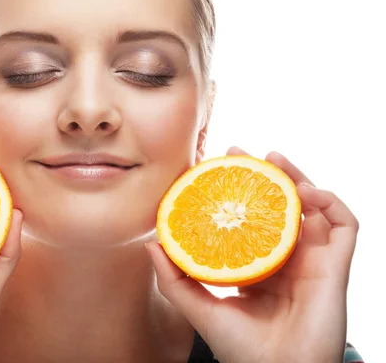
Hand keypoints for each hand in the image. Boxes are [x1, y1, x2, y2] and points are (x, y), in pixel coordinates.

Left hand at [147, 148, 358, 362]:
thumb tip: (151, 243)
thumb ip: (173, 278)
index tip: (217, 169)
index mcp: (258, 266)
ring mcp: (313, 261)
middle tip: (242, 152)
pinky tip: (306, 192)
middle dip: (264, 175)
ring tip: (274, 158)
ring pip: (312, 208)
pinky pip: (344, 226)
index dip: (238, 193)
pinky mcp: (336, 267)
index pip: (250, 219)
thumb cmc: (240, 348)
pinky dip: (330, 202)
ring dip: (297, 178)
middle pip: (280, 206)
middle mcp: (286, 259)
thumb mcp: (199, 307)